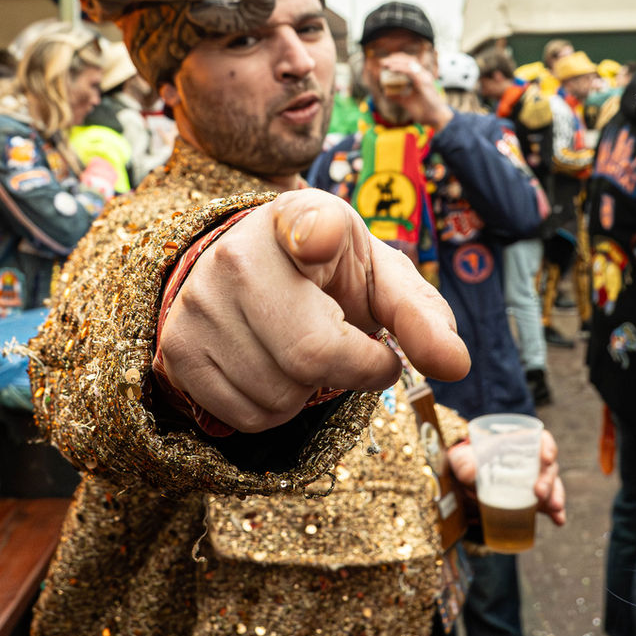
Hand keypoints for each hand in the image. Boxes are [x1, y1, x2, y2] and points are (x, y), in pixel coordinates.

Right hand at [158, 188, 470, 431]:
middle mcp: (238, 256)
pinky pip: (244, 416)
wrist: (248, 270)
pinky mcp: (179, 348)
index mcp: (301, 218)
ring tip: (304, 352)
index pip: (308, 226)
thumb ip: (422, 317)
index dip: (316, 237)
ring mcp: (199, 304)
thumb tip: (456, 365)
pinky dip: (273, 411)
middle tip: (356, 349)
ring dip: (309, 395)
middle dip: (352, 369)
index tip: (318, 239)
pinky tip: (273, 370)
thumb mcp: (380, 279)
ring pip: (278, 396)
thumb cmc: (327, 275)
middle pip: (311, 355)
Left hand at [378, 52, 453, 130]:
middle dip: (394, 59)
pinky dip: (400, 68)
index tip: (385, 63)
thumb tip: (386, 93)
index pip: (409, 63)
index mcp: (421, 77)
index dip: (397, 60)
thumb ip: (397, 97)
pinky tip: (391, 69)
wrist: (436, 118)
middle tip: (382, 61)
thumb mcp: (407, 102)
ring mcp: (424, 77)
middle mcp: (423, 75)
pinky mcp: (424, 82)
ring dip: (396, 61)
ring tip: (384, 63)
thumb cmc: (424, 111)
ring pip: (409, 63)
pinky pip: (410, 71)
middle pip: (409, 60)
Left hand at [448, 429, 565, 526]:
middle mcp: (531, 461)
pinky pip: (548, 504)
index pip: (540, 440)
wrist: (463, 480)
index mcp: (517, 444)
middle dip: (548, 480)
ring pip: (552, 486)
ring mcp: (534, 480)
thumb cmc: (466, 462)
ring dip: (556, 496)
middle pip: (548, 466)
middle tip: (539, 493)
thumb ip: (464, 465)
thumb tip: (471, 473)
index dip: (547, 447)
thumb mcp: (461, 460)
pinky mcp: (532, 498)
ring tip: (555, 508)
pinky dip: (555, 512)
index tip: (547, 458)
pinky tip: (559, 520)